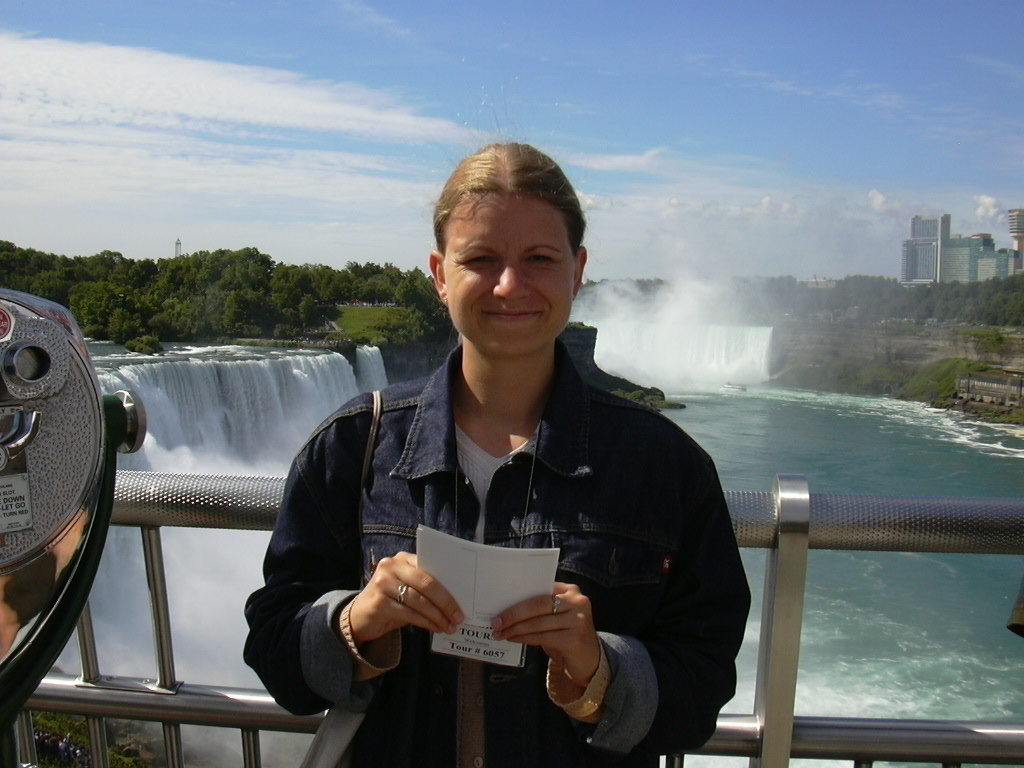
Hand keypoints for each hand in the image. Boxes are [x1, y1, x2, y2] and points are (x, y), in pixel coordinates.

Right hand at [348, 552, 463, 644]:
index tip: (465, 597)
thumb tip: (456, 600)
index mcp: (403, 558)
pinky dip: (426, 622)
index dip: (450, 583)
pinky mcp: (378, 603)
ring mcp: (382, 583)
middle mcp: (391, 566)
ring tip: (449, 626)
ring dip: (437, 616)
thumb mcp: (407, 588)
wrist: (360, 617)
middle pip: (427, 583)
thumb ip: (426, 587)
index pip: (432, 567)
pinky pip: (409, 614)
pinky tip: (435, 628)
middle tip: (459, 617)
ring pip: (419, 601)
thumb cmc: (391, 601)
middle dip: (446, 602)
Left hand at [491, 581, 600, 686]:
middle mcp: (577, 601)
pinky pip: (542, 637)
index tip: (499, 601)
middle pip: (538, 604)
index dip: (518, 595)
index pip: (540, 588)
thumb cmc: (566, 634)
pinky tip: (513, 639)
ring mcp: (578, 620)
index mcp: (570, 590)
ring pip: (538, 622)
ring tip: (500, 633)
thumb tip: (506, 607)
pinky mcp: (575, 639)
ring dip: (515, 628)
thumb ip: (540, 608)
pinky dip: (524, 638)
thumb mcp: (557, 616)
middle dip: (513, 613)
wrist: (590, 659)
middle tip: (495, 621)